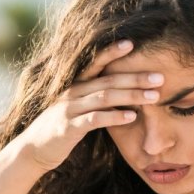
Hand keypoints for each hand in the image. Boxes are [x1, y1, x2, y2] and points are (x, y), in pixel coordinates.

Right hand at [15, 39, 164, 171]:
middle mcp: (73, 93)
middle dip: (136, 78)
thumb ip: (97, 100)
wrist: (33, 150)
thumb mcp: (78, 109)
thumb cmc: (61, 128)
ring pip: (105, 97)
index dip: (112, 52)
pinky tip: (131, 117)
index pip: (96, 63)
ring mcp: (70, 109)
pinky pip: (95, 119)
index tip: (133, 43)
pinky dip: (115, 117)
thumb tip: (127, 95)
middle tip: (160, 77)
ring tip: (154, 97)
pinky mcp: (69, 128)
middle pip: (108, 80)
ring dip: (132, 96)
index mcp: (76, 85)